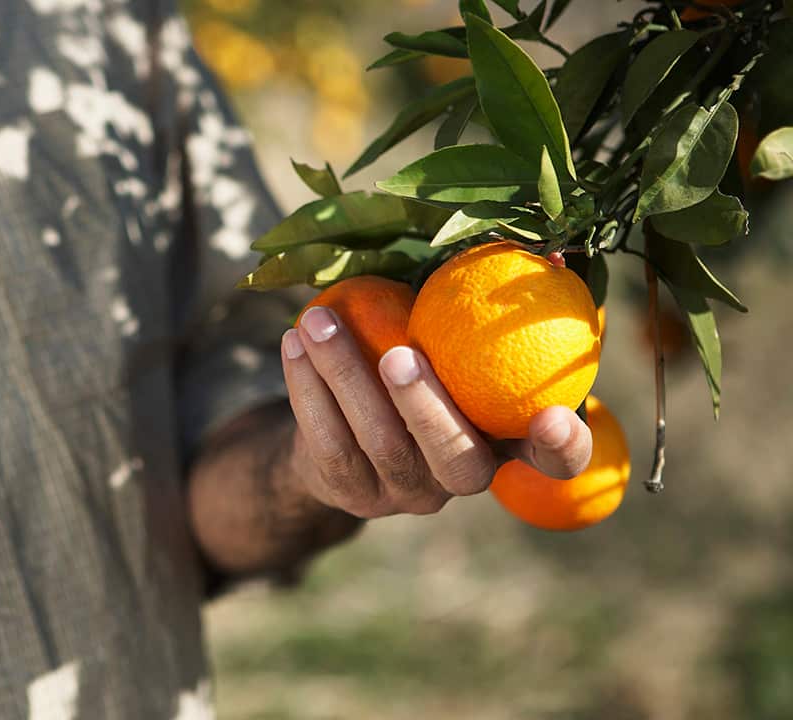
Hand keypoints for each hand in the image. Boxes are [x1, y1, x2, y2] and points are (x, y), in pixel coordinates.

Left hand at [280, 306, 592, 518]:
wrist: (342, 431)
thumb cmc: (419, 361)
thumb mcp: (454, 340)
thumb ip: (486, 308)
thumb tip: (545, 252)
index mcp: (506, 440)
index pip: (555, 460)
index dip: (563, 447)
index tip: (553, 417)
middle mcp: (464, 477)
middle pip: (455, 456)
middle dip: (425, 404)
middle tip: (398, 354)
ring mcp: (407, 492)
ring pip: (379, 443)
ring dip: (344, 375)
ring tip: (317, 321)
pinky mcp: (353, 492)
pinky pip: (328, 442)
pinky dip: (307, 388)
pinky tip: (292, 342)